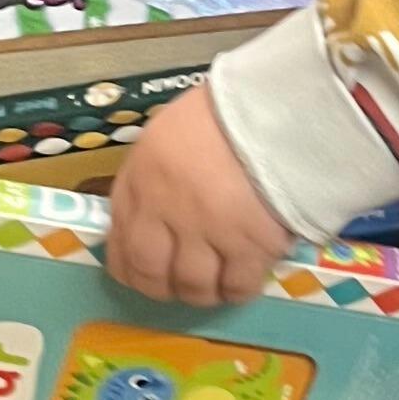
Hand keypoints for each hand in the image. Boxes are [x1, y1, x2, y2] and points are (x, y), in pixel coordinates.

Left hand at [103, 84, 291, 308]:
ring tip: (217, 284)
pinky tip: (245, 278)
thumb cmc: (224, 114)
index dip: (130, 269)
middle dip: (163, 288)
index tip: (143, 275)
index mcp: (141, 179)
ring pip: (194, 286)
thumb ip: (155, 177)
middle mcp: (165, 211)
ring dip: (203, 292)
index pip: (120, 243)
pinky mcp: (251, 244)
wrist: (278, 107)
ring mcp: (207, 231)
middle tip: (180, 286)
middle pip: (151, 274)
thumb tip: (155, 218)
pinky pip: (238, 285)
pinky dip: (238, 289)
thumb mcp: (167, 135)